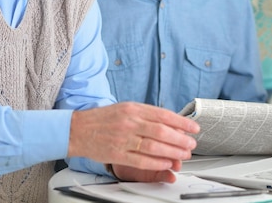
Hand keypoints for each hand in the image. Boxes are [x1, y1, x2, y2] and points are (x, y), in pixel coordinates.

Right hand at [68, 102, 199, 180]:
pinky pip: (140, 160)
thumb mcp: (126, 108)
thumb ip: (147, 114)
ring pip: (153, 146)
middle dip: (180, 139)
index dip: (181, 122)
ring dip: (172, 152)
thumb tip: (171, 122)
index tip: (193, 128)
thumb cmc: (104, 119)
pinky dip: (156, 163)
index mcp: (134, 108)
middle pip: (161, 131)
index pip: (163, 115)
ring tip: (183, 155)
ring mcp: (123, 138)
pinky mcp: (116, 153)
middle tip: (191, 144)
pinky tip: (166, 163)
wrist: (78, 129)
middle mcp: (129, 122)